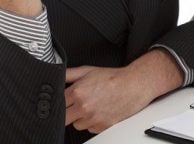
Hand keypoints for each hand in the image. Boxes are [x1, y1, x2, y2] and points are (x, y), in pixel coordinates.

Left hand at [65, 49, 183, 133]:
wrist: (133, 85)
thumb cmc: (113, 77)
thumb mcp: (88, 70)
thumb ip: (68, 73)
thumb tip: (54, 74)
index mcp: (78, 91)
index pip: (57, 103)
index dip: (61, 101)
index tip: (67, 98)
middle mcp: (83, 107)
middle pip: (63, 118)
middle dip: (69, 110)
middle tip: (79, 102)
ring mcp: (92, 119)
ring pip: (76, 124)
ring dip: (81, 117)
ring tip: (93, 104)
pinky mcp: (101, 127)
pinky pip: (89, 128)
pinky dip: (92, 122)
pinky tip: (100, 110)